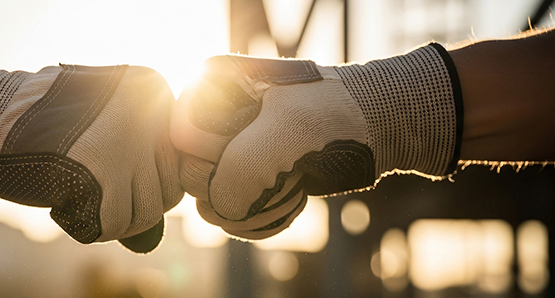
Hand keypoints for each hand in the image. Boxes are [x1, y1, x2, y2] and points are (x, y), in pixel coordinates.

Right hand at [0, 48, 182, 252]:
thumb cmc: (45, 126)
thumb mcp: (105, 121)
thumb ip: (142, 154)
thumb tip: (158, 223)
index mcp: (153, 89)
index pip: (176, 158)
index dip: (145, 177)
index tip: (109, 170)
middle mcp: (149, 112)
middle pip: (167, 187)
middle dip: (133, 199)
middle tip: (93, 188)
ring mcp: (129, 144)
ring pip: (147, 211)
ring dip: (114, 216)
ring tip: (79, 195)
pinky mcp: (104, 177)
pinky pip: (116, 225)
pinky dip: (91, 226)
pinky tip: (66, 203)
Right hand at [171, 44, 461, 239]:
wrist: (372, 127)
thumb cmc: (334, 114)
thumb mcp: (289, 131)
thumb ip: (243, 168)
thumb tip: (219, 210)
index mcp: (209, 87)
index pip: (182, 141)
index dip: (223, 154)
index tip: (268, 144)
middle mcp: (208, 119)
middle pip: (193, 179)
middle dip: (245, 188)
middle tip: (288, 172)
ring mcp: (223, 152)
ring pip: (211, 205)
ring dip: (258, 209)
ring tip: (295, 183)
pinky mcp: (241, 180)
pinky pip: (231, 218)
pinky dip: (265, 220)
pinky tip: (294, 197)